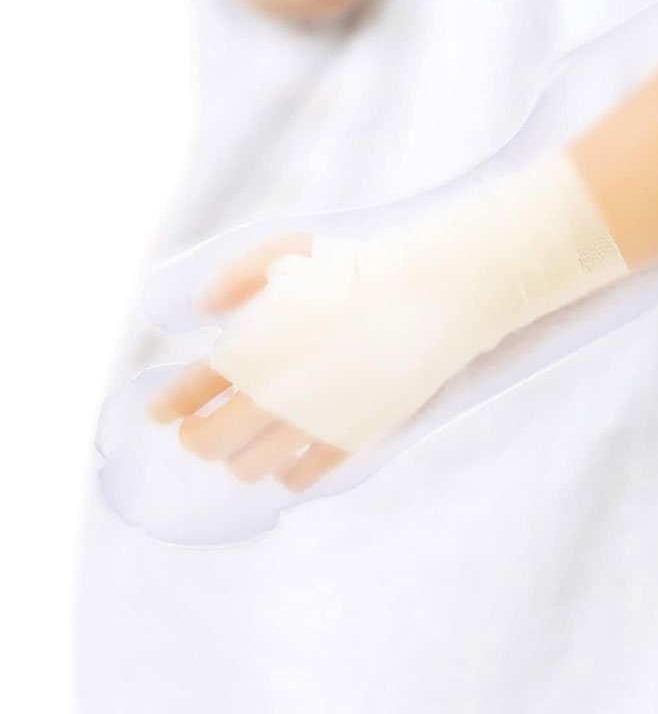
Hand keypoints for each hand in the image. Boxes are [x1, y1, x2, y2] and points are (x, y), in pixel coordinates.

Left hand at [148, 233, 347, 491]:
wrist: (422, 299)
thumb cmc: (354, 268)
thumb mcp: (285, 251)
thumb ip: (234, 278)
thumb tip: (203, 308)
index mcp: (246, 349)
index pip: (185, 394)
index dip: (169, 405)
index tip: (164, 410)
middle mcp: (268, 397)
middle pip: (208, 444)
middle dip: (198, 436)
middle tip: (203, 428)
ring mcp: (308, 425)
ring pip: (248, 469)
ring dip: (240, 455)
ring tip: (250, 441)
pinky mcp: (346, 442)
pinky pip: (301, 478)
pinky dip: (286, 471)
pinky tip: (289, 456)